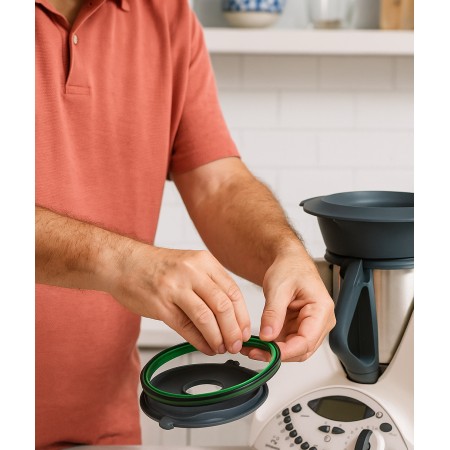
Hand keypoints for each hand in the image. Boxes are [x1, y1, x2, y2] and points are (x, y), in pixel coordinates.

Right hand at [108, 243, 250, 355]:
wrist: (124, 262)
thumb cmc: (158, 267)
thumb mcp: (190, 265)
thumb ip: (210, 285)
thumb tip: (232, 315)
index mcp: (204, 261)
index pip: (233, 291)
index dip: (242, 316)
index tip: (245, 331)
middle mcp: (191, 272)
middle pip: (223, 305)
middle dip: (234, 330)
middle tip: (236, 344)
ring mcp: (175, 288)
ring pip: (206, 317)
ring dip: (218, 338)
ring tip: (221, 348)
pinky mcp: (160, 305)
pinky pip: (186, 327)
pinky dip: (199, 341)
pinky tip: (205, 347)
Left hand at [242, 248, 335, 361]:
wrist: (289, 261)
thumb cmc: (290, 267)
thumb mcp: (278, 288)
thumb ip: (273, 313)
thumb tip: (268, 336)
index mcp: (321, 309)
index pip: (307, 340)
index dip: (287, 351)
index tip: (268, 352)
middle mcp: (320, 321)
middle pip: (302, 349)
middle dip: (277, 354)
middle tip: (254, 351)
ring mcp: (310, 326)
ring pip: (293, 349)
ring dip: (273, 352)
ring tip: (252, 348)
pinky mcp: (299, 328)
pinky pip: (286, 342)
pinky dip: (272, 345)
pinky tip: (257, 344)